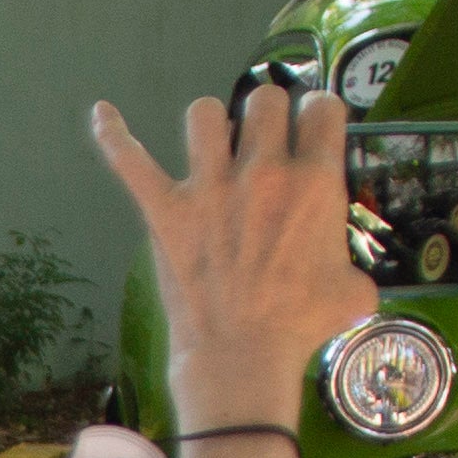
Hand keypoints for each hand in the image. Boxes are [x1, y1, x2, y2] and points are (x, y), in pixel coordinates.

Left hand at [90, 85, 376, 425]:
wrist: (241, 357)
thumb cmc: (300, 326)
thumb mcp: (354, 290)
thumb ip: (354, 261)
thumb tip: (349, 268)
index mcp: (314, 182)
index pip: (322, 109)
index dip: (318, 114)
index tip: (311, 128)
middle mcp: (262, 172)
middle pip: (263, 99)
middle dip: (267, 114)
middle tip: (265, 141)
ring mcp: (209, 188)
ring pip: (204, 113)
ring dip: (212, 125)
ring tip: (215, 145)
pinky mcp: (165, 209)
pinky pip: (129, 160)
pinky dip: (113, 135)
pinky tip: (103, 114)